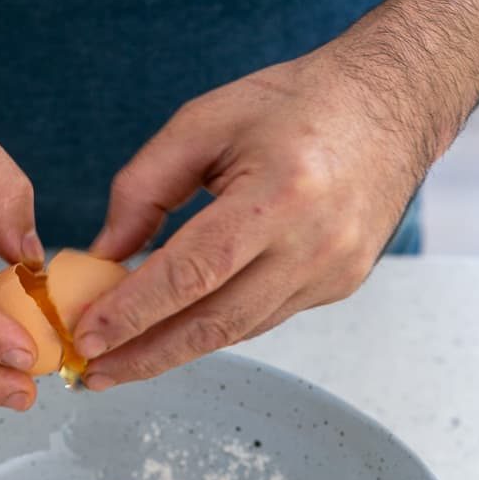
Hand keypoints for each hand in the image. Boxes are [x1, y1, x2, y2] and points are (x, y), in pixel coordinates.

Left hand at [76, 47, 422, 388]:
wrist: (391, 104)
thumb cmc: (295, 104)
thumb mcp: (206, 122)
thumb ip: (145, 187)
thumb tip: (105, 255)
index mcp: (281, 192)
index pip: (192, 271)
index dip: (134, 312)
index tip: (87, 338)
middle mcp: (313, 243)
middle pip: (215, 323)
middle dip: (147, 355)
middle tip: (95, 375)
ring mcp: (332, 273)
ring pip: (238, 331)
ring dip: (175, 351)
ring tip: (121, 362)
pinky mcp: (338, 286)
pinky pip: (262, 319)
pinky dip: (213, 328)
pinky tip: (175, 332)